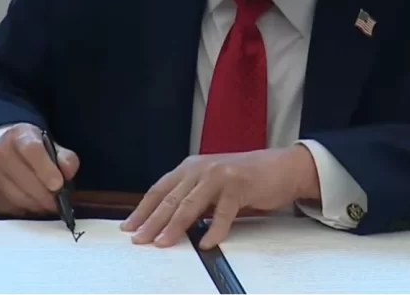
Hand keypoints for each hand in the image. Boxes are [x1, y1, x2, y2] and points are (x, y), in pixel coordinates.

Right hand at [0, 123, 79, 215]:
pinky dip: (26, 212)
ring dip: (38, 206)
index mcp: (19, 135)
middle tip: (59, 203)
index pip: (31, 149)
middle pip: (26, 180)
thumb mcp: (52, 146)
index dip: (46, 169)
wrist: (5, 154)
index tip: (58, 185)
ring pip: (19, 198)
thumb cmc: (33, 152)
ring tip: (48, 205)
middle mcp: (0, 152)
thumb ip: (65, 157)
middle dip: (46, 196)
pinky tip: (34, 207)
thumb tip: (67, 171)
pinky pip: (11, 209)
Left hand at [121, 145, 319, 249]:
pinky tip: (206, 243)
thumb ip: (192, 197)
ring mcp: (219, 176)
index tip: (129, 227)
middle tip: (139, 239)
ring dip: (175, 227)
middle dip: (152, 221)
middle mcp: (200, 168)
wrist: (280, 167)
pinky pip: (223, 213)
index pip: (159, 190)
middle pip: (170, 199)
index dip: (143, 209)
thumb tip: (166, 223)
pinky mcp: (238, 186)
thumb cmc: (244, 178)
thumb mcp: (211, 183)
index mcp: (190, 167)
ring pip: (190, 205)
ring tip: (163, 243)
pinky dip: (214, 230)